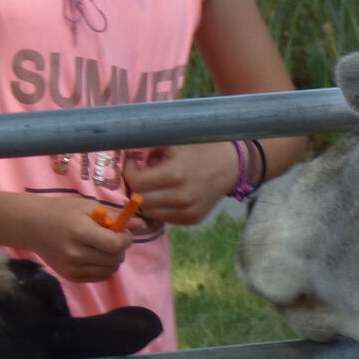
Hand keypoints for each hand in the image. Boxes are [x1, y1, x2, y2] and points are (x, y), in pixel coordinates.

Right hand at [21, 195, 134, 284]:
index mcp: (80, 232)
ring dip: (114, 259)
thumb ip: (115, 216)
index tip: (124, 232)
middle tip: (114, 238)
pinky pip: (99, 277)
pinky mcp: (71, 277)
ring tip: (104, 247)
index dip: (126, 239)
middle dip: (121, 249)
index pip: (115, 245)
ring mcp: (72, 268)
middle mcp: (76, 254)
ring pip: (109, 271)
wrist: (32, 226)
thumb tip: (141, 224)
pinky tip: (96, 256)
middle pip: (114, 260)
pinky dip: (104, 267)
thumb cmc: (62, 211)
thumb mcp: (88, 207)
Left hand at [123, 144, 238, 226]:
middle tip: (140, 174)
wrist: (231, 165)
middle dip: (135, 186)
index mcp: (175, 174)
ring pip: (149, 212)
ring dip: (145, 199)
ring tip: (152, 184)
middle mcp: (181, 197)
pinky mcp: (192, 219)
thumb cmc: (202, 148)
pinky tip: (165, 194)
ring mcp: (187, 211)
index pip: (136, 182)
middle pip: (140, 199)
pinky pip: (164, 218)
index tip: (133, 162)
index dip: (129, 171)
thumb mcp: (176, 139)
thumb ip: (150, 146)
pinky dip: (159, 208)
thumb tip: (127, 152)